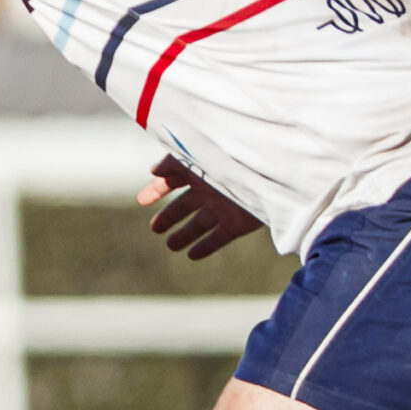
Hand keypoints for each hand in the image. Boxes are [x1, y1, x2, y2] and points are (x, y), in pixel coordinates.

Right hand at [137, 155, 262, 259]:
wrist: (270, 168)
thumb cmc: (230, 155)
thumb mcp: (194, 153)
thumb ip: (172, 163)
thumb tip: (154, 172)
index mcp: (201, 170)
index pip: (173, 180)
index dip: (156, 190)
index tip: (141, 201)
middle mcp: (212, 189)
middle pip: (186, 206)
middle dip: (170, 217)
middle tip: (155, 229)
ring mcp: (226, 207)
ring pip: (200, 224)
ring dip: (186, 235)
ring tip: (172, 246)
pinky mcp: (239, 223)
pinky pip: (220, 238)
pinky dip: (206, 247)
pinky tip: (192, 256)